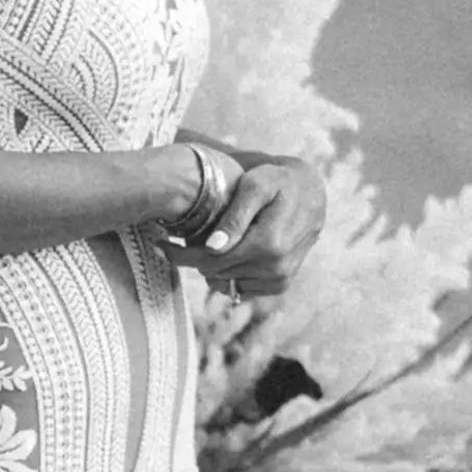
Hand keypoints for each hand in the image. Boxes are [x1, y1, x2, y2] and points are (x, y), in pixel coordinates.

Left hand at [186, 150, 324, 300]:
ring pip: (227, 283)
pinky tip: (227, 252)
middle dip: (194, 258)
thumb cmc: (279, 182)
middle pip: (216, 273)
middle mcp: (276, 268)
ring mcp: (279, 279)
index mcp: (269, 244)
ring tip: (207, 244)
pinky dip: (229, 274)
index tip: (159, 245)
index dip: (182, 255)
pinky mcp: (280, 285)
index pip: (212, 260)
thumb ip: (235, 216)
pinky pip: (242, 288)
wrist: (312, 194)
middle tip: (179, 241)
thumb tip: (214, 248)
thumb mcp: (256, 185)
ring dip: (212, 267)